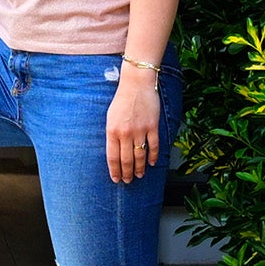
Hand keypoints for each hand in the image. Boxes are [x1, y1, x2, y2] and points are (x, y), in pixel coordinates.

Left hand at [106, 67, 163, 182]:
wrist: (136, 84)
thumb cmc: (122, 100)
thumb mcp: (110, 117)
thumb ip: (112, 134)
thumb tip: (115, 152)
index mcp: (112, 131)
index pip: (112, 157)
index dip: (114, 170)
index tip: (116, 179)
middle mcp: (125, 133)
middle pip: (126, 160)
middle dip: (126, 173)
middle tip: (127, 181)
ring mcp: (140, 130)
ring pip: (140, 156)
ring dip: (139, 168)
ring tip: (138, 175)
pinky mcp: (152, 127)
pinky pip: (153, 146)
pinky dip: (153, 156)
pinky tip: (151, 163)